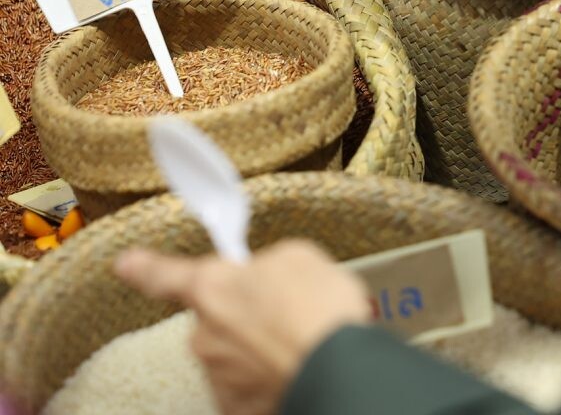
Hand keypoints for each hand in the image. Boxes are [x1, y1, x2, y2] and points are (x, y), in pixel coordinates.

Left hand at [115, 239, 370, 414]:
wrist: (336, 367)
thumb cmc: (317, 309)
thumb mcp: (299, 257)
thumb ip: (268, 262)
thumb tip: (267, 274)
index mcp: (213, 287)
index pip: (165, 275)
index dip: (145, 268)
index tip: (127, 264)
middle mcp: (205, 334)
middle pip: (218, 318)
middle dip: (246, 314)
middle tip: (287, 312)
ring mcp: (218, 374)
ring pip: (234, 353)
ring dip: (260, 346)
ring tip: (301, 341)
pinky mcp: (237, 406)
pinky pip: (248, 385)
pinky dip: (268, 377)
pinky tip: (296, 366)